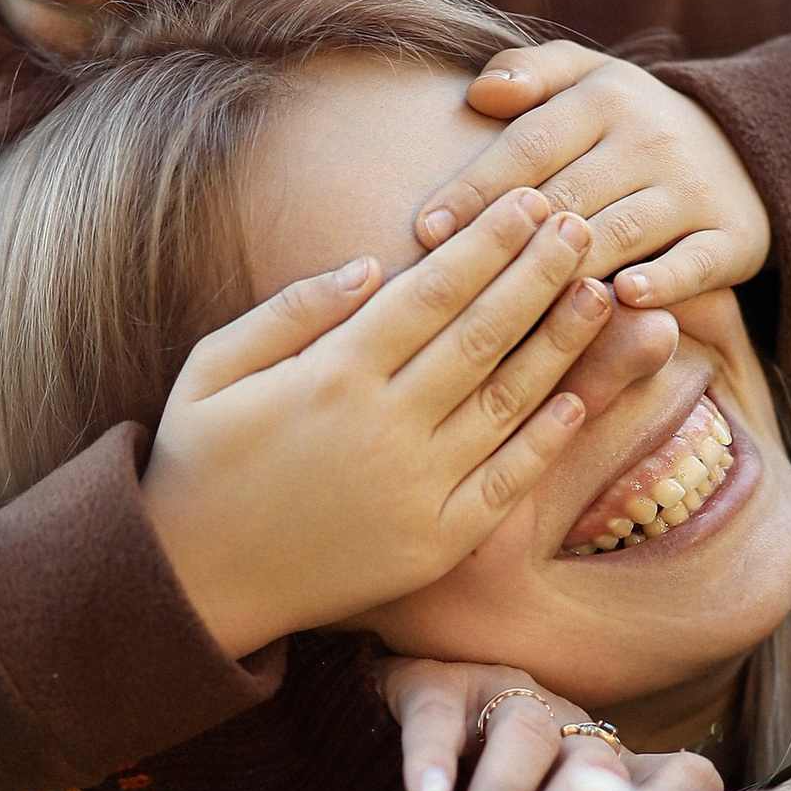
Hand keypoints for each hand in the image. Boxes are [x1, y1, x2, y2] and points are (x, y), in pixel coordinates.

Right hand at [141, 191, 610, 660]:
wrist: (190, 586)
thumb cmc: (196, 464)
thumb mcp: (212, 368)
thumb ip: (292, 310)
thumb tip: (372, 261)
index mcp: (332, 375)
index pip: (433, 292)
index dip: (488, 244)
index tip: (529, 204)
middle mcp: (385, 428)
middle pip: (483, 334)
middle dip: (539, 274)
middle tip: (582, 226)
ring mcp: (416, 489)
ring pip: (508, 402)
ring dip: (560, 344)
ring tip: (600, 293)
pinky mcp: (434, 545)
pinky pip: (505, 484)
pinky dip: (546, 440)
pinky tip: (579, 397)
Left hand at [412, 40, 770, 313]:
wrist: (746, 148)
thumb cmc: (631, 123)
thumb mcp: (588, 77)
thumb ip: (531, 71)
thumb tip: (479, 92)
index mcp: (604, 99)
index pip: (529, 145)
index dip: (476, 188)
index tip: (425, 230)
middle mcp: (650, 141)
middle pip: (568, 195)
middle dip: (509, 238)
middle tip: (455, 280)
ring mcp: (692, 191)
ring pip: (621, 232)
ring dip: (570, 266)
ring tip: (518, 301)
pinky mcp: (731, 236)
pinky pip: (695, 262)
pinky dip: (664, 281)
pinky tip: (625, 297)